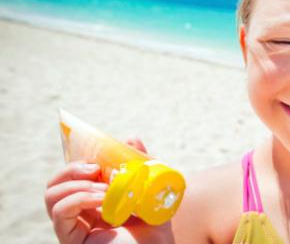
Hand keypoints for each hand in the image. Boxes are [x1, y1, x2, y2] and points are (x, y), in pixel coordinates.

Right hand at [44, 137, 170, 243]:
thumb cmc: (155, 225)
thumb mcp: (149, 188)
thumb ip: (140, 164)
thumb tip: (131, 138)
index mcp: (92, 202)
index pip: (70, 177)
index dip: (78, 162)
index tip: (98, 157)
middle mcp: (79, 215)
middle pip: (55, 184)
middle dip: (71, 169)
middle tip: (95, 168)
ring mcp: (73, 229)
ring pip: (51, 196)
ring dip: (75, 183)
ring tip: (103, 188)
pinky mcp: (72, 240)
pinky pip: (60, 213)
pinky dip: (79, 198)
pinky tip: (101, 198)